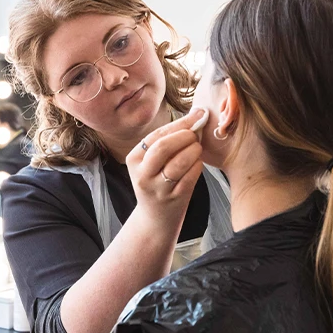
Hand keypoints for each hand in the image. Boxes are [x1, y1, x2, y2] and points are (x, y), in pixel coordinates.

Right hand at [126, 109, 207, 232]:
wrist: (155, 217)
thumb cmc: (158, 181)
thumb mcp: (152, 161)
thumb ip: (168, 139)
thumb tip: (196, 115)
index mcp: (134, 159)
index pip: (157, 135)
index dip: (180, 123)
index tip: (197, 115)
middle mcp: (142, 174)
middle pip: (163, 147)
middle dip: (185, 136)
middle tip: (196, 134)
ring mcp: (158, 188)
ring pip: (179, 162)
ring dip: (194, 151)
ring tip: (197, 149)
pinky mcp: (174, 198)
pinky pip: (190, 176)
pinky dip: (198, 166)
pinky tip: (197, 163)